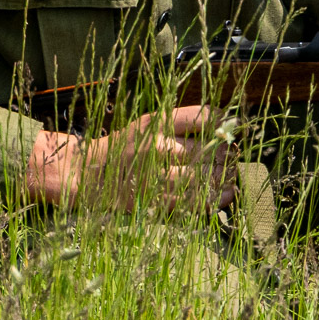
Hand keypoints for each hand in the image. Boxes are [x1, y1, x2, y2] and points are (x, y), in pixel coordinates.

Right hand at [26, 105, 236, 214]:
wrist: (86, 175)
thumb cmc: (123, 147)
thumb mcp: (148, 124)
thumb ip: (182, 123)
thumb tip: (225, 125)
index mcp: (156, 123)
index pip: (203, 117)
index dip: (225, 123)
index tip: (232, 128)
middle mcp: (157, 148)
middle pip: (209, 149)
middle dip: (227, 154)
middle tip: (231, 156)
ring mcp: (156, 177)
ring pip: (205, 177)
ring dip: (225, 177)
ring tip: (230, 175)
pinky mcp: (154, 202)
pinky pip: (194, 202)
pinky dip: (214, 199)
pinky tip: (225, 194)